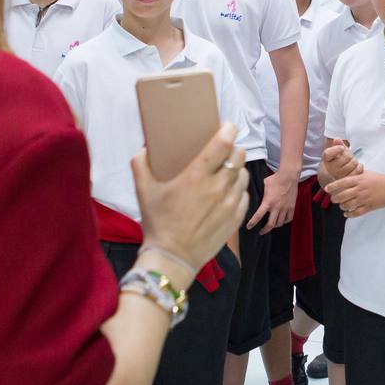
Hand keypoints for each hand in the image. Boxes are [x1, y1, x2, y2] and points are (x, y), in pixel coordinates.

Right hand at [132, 122, 249, 291]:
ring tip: (226, 172)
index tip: (228, 126)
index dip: (229, 130)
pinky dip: (238, 190)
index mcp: (196, 176)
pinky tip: (227, 192)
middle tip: (224, 151)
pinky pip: (244, 195)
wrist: (172, 257)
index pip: (223, 143)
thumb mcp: (143, 191)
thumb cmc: (158, 223)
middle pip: (238, 156)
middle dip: (233, 149)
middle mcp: (217, 187)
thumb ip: (140, 165)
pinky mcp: (235, 218)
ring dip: (237, 169)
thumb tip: (144, 149)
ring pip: (243, 174)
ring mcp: (229, 203)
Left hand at [248, 168, 298, 232]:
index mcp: (268, 202)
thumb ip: (260, 193)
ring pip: (280, 223)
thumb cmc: (275, 179)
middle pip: (271, 224)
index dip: (252, 223)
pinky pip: (289, 218)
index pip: (258, 215)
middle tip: (261, 231)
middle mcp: (276, 207)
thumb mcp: (264, 185)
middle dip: (265, 230)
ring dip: (275, 226)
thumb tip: (254, 194)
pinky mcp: (292, 206)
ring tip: (271, 225)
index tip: (249, 227)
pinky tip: (282, 220)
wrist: (288, 176)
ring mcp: (285, 208)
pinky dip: (285, 221)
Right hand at [321, 142, 363, 182]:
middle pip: (346, 156)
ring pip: (353, 163)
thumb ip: (337, 145)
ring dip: (354, 160)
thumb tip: (337, 139)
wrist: (333, 177)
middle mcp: (331, 169)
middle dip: (349, 154)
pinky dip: (359, 166)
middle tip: (347, 156)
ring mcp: (340, 176)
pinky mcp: (349, 180)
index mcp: (326, 160)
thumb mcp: (334, 153)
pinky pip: (358, 170)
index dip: (336, 149)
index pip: (328, 153)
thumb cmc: (335, 162)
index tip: (341, 148)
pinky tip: (356, 167)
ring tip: (350, 162)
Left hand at [325, 171, 384, 217]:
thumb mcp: (366, 174)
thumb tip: (342, 177)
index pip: (341, 183)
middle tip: (334, 199)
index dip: (332, 186)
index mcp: (358, 180)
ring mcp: (364, 199)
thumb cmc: (379, 179)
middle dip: (335, 198)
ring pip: (347, 205)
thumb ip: (354, 175)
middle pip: (342, 196)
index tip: (327, 189)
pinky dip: (349, 214)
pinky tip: (346, 214)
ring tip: (342, 205)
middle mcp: (360, 189)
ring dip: (342, 206)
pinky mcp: (369, 207)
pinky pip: (356, 213)